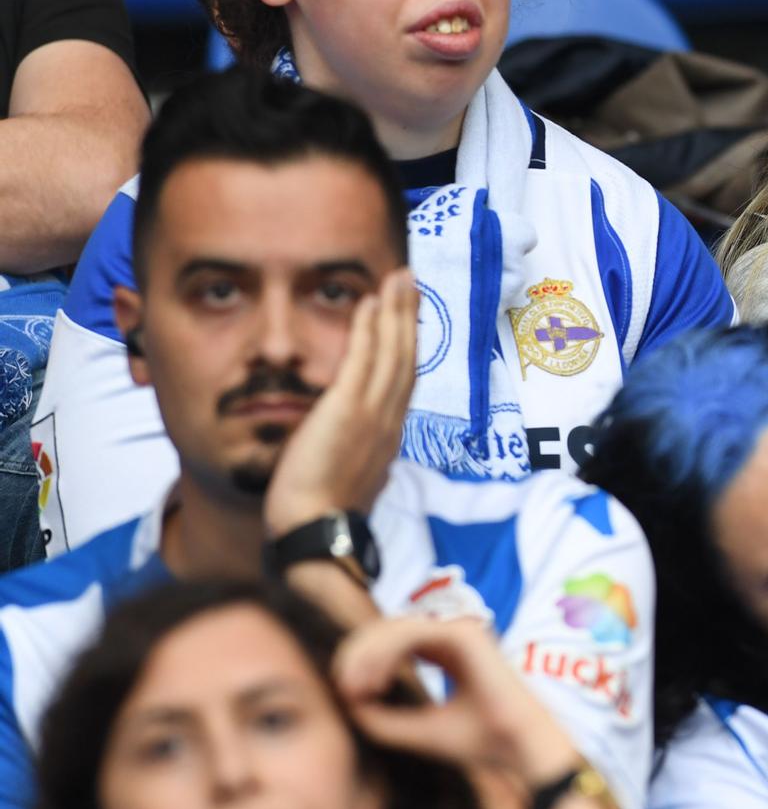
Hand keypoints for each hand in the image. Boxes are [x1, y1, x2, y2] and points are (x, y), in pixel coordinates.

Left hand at [264, 269, 418, 536]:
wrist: (314, 530)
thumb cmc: (322, 513)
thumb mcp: (351, 477)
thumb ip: (357, 453)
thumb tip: (355, 448)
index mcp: (390, 435)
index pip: (404, 380)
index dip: (409, 345)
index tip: (408, 319)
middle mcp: (390, 419)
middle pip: (407, 357)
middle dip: (410, 316)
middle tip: (412, 282)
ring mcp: (373, 413)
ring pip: (393, 351)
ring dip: (397, 311)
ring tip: (398, 279)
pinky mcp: (349, 408)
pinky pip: (363, 358)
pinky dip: (370, 327)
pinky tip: (369, 302)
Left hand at [335, 615, 584, 790]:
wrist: (516, 746)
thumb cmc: (478, 740)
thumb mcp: (418, 729)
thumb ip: (383, 717)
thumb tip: (347, 699)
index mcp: (449, 651)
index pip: (395, 640)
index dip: (365, 661)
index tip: (351, 695)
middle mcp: (454, 634)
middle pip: (389, 627)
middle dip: (358, 654)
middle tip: (346, 688)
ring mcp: (460, 629)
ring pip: (394, 626)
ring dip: (366, 656)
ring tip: (356, 688)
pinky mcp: (462, 633)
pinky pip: (408, 633)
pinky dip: (383, 655)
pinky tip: (374, 683)